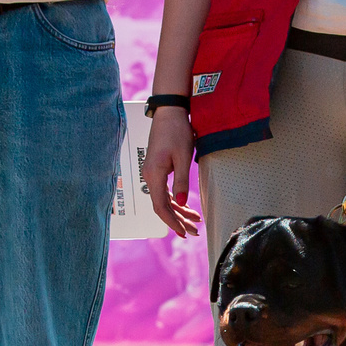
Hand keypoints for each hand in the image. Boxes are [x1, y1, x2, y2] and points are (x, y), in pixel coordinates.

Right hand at [145, 108, 201, 236]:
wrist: (169, 113)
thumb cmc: (177, 132)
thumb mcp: (182, 157)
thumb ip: (181, 182)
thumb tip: (180, 203)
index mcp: (154, 175)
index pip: (161, 207)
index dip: (172, 222)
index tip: (184, 232)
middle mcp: (150, 176)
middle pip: (162, 206)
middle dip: (178, 221)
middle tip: (193, 232)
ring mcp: (152, 173)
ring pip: (164, 199)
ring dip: (179, 212)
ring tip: (195, 222)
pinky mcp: (157, 169)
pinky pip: (164, 190)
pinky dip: (176, 200)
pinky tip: (186, 206)